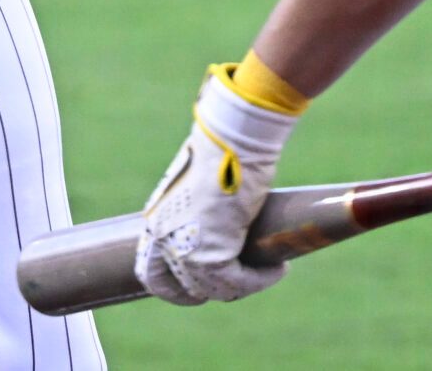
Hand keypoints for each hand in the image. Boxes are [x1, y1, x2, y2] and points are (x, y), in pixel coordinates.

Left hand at [134, 64, 299, 304]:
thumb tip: (224, 224)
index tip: (198, 290)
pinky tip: (279, 268)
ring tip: (271, 269)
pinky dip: (260, 280)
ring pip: (214, 289)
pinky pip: (237, 282)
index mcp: (157, 220)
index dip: (175, 287)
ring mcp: (182, 250)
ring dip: (244, 285)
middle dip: (210, 292)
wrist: (233, 139)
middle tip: (237, 284)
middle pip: (180, 289)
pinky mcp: (210, 256)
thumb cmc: (224, 150)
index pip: (151, 273)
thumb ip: (203, 211)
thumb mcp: (203, 186)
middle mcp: (163, 239)